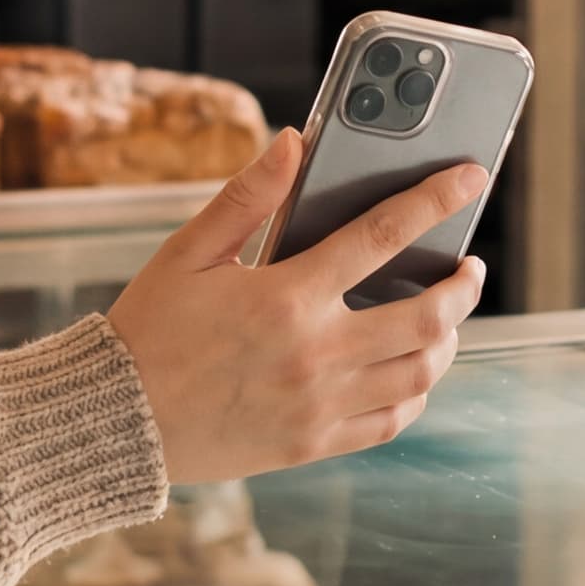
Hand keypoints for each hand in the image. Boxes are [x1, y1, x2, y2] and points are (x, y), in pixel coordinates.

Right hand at [105, 129, 488, 486]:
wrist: (114, 422)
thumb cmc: (148, 329)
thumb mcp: (188, 252)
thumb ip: (248, 196)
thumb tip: (294, 142)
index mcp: (286, 296)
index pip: (383, 236)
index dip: (435, 199)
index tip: (470, 178)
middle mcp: (315, 352)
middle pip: (426, 314)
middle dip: (463, 284)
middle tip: (470, 265)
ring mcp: (320, 404)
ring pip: (419, 372)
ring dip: (448, 339)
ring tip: (446, 317)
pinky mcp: (313, 444)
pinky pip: (390, 420)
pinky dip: (416, 393)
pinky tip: (413, 371)